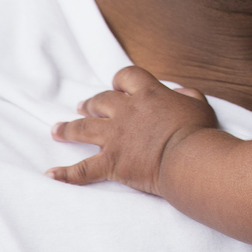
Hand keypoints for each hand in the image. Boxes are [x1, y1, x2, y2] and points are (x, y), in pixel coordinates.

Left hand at [46, 65, 217, 194]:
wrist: (188, 158)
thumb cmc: (198, 131)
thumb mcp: (199, 104)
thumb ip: (187, 94)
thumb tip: (178, 92)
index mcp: (148, 94)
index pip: (127, 76)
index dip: (120, 81)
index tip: (118, 86)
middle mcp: (126, 112)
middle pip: (100, 101)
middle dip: (91, 103)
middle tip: (84, 106)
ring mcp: (115, 137)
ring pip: (82, 128)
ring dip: (68, 129)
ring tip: (57, 130)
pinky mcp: (110, 162)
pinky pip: (82, 170)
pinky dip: (66, 173)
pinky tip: (52, 174)